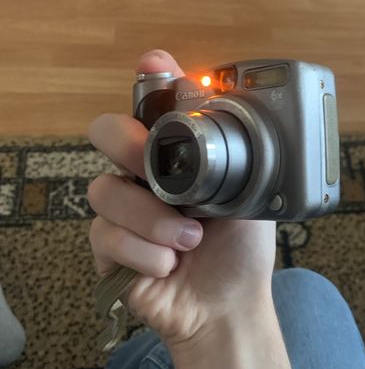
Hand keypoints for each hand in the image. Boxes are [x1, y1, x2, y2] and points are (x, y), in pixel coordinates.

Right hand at [87, 50, 276, 350]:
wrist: (230, 305)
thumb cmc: (241, 249)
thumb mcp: (253, 197)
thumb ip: (239, 155)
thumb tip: (235, 110)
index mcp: (178, 154)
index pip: (153, 105)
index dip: (149, 79)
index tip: (154, 63)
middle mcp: (144, 172)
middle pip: (107, 132)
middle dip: (128, 143)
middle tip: (154, 165)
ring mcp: (123, 208)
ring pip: (106, 189)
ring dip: (152, 219)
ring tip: (190, 240)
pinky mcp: (108, 246)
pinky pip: (107, 235)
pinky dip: (145, 253)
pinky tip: (170, 264)